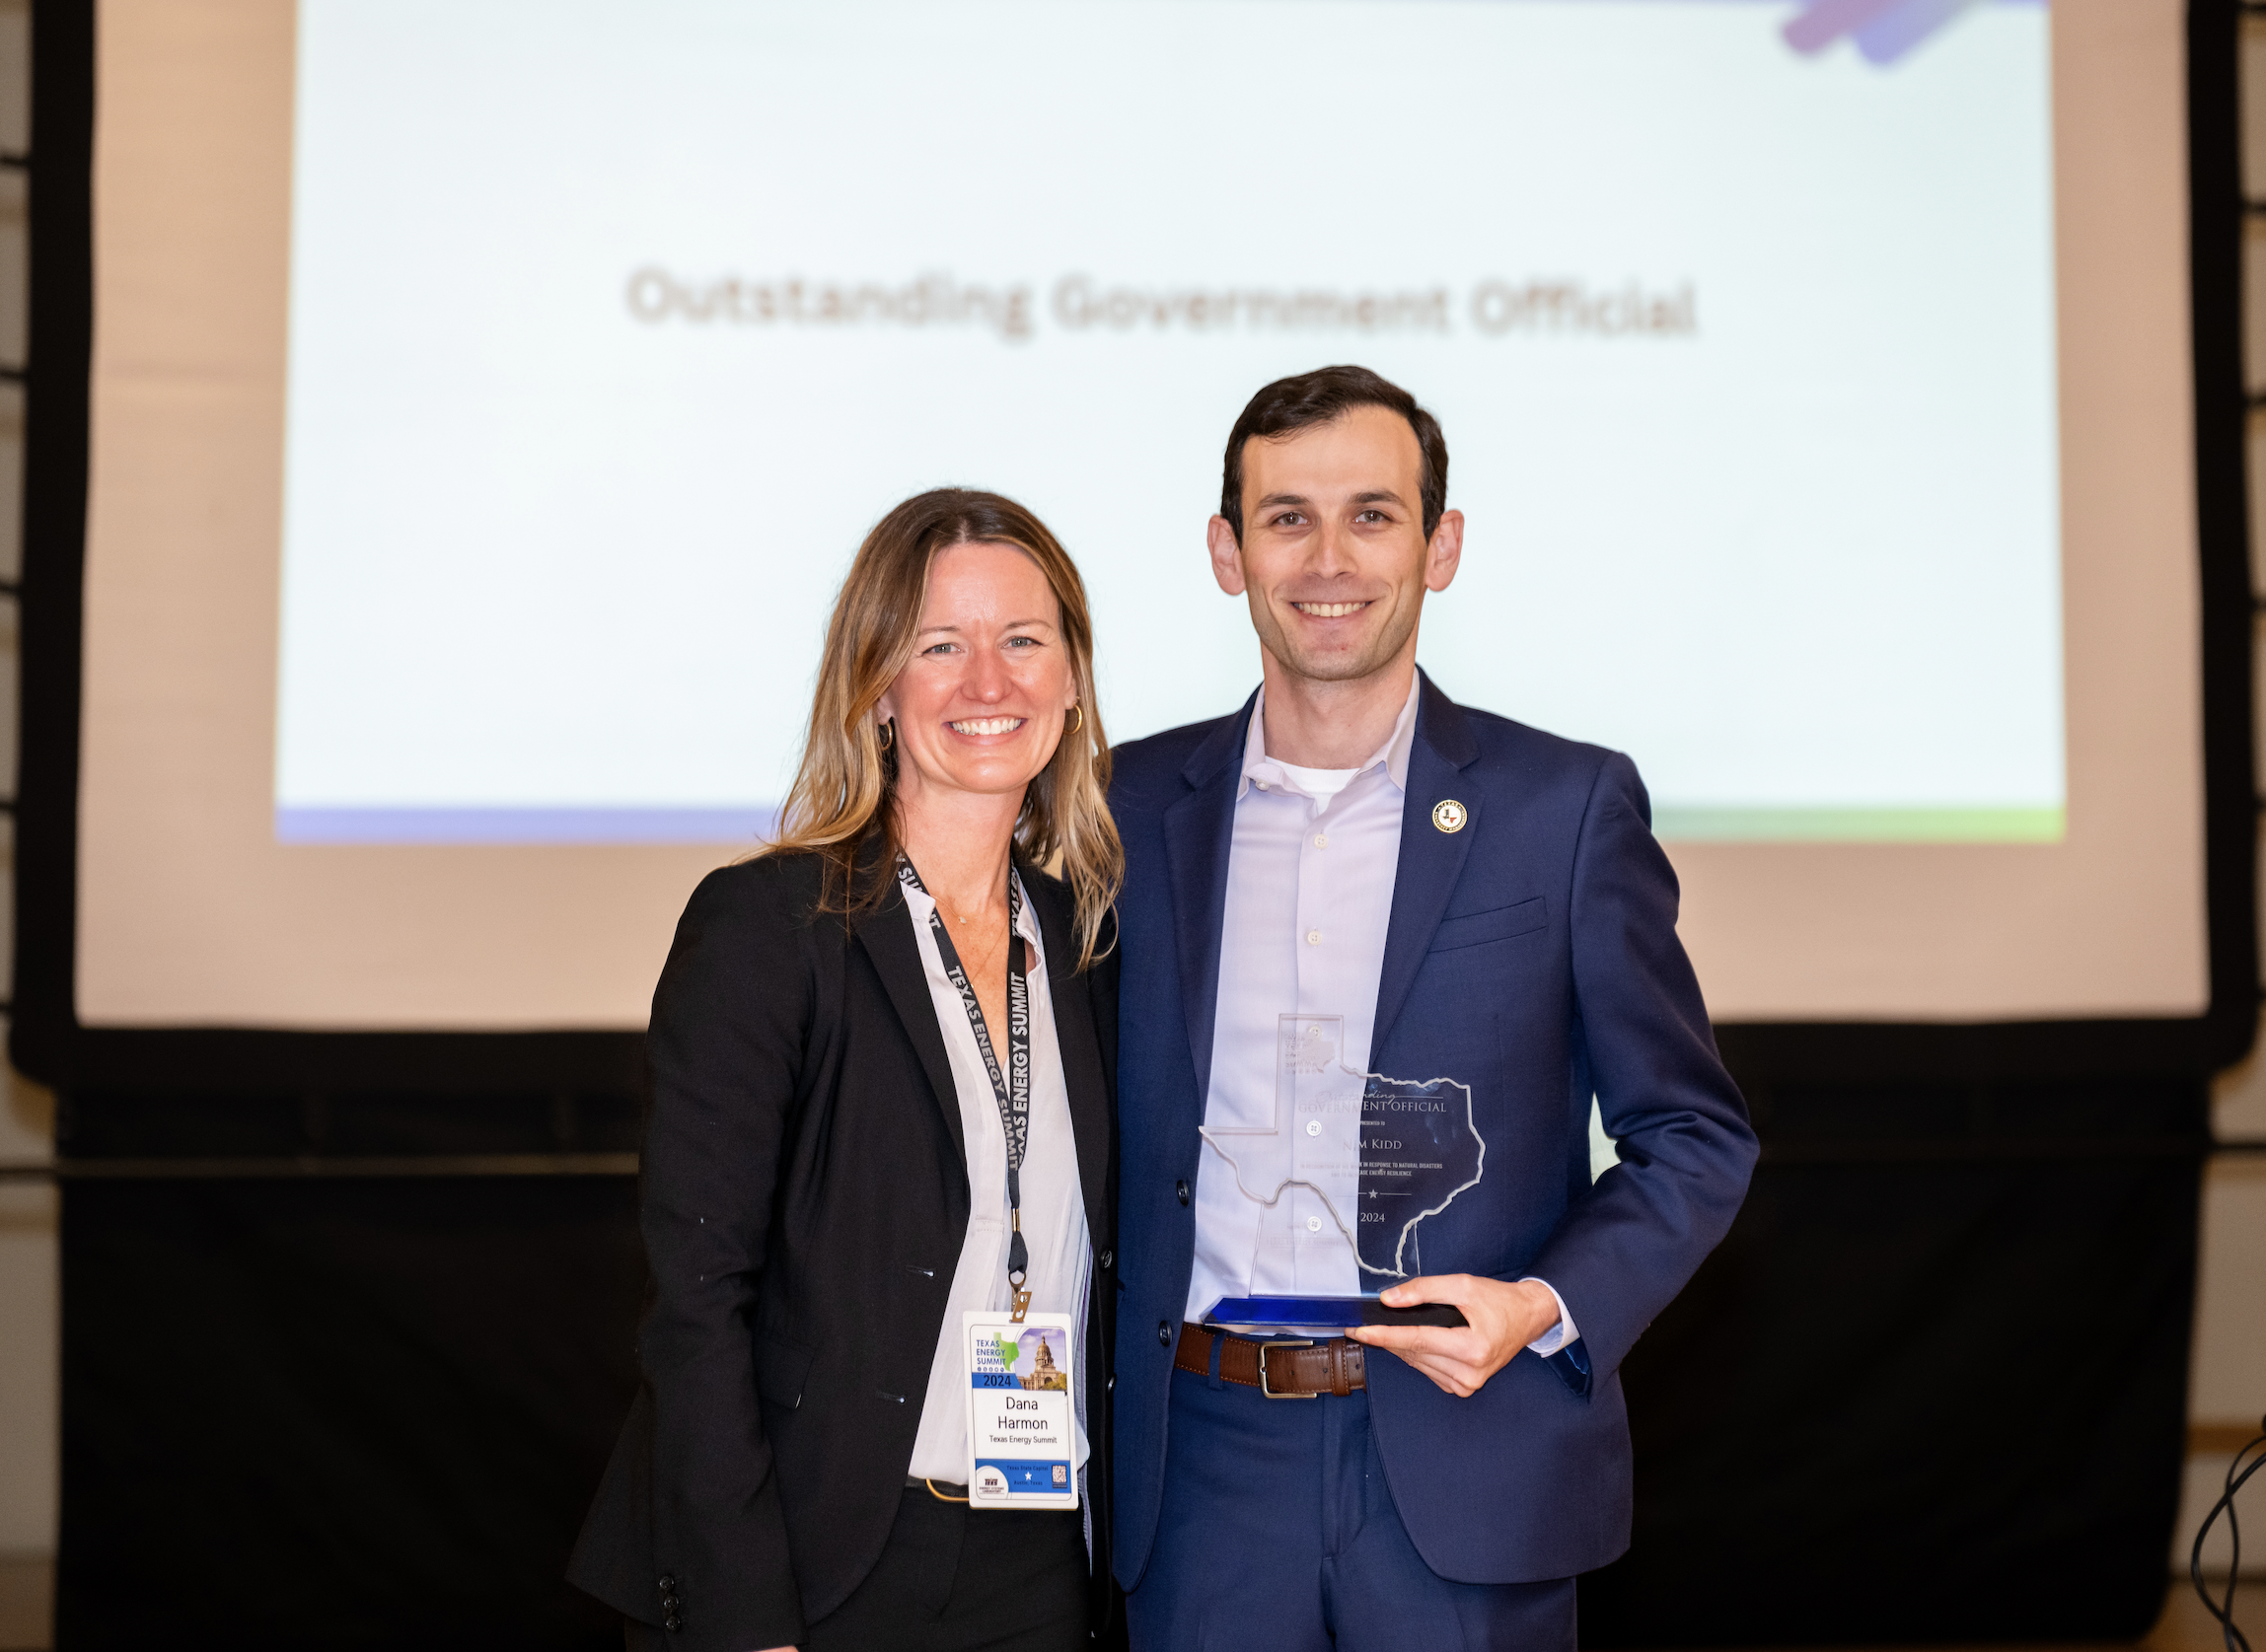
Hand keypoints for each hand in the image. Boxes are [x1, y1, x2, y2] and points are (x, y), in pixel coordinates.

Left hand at [1345, 1275, 1560, 1397]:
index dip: (1384, 1335)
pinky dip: (1417, 1355)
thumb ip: (1424, 1290)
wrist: (1526, 1318)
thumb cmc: (1499, 1301)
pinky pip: (1428, 1370)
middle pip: (1414, 1352)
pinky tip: (1416, 1340)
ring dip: (1402, 1346)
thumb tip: (1389, 1300)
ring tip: (1395, 1327)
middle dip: (1389, 1337)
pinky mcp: (1463, 1387)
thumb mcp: (1463, 1285)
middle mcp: (1470, 1373)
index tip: (1359, 1331)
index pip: (1416, 1340)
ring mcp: (1467, 1384)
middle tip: (1368, 1323)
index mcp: (1472, 1348)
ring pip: (1418, 1363)